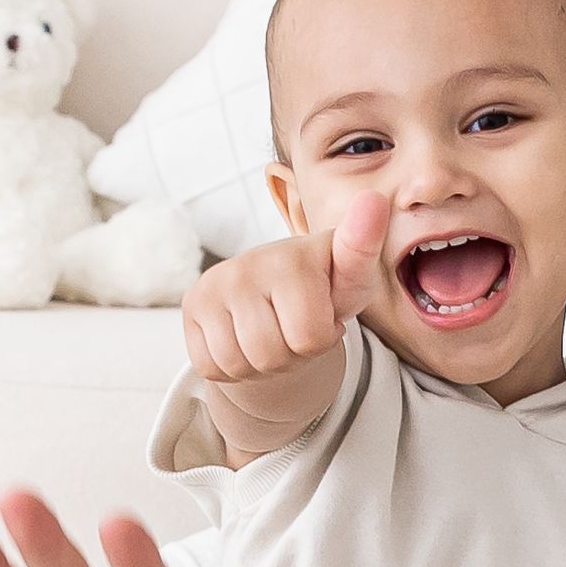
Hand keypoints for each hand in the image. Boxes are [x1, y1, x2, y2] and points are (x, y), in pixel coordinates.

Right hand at [183, 191, 391, 444]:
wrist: (280, 291)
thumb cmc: (325, 285)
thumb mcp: (351, 274)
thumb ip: (363, 245)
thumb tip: (373, 199)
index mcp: (289, 259)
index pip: (310, 338)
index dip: (324, 338)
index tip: (326, 312)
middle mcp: (244, 267)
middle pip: (272, 356)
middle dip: (292, 356)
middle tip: (296, 329)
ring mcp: (212, 286)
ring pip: (239, 365)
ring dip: (263, 365)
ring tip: (275, 335)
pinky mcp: (192, 307)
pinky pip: (212, 367)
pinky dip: (234, 367)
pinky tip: (247, 341)